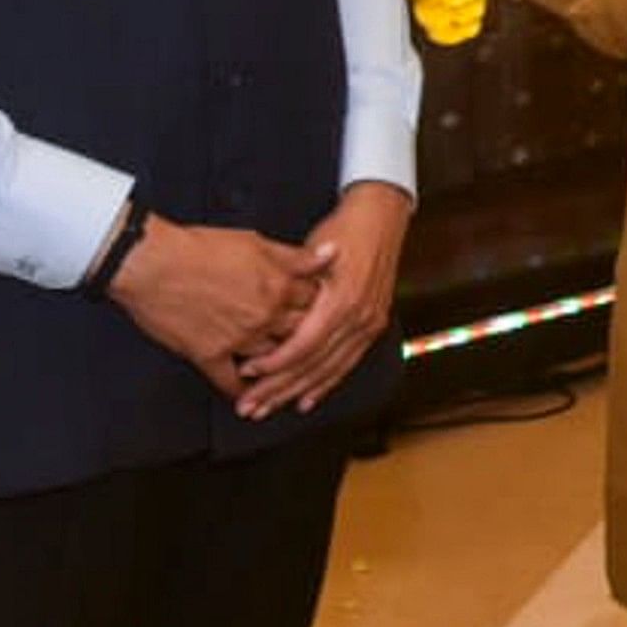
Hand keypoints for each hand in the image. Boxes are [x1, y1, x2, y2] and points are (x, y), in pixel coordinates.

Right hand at [108, 215, 318, 398]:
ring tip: (285, 371)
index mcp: (278, 286)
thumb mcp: (256, 242)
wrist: (151, 262)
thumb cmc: (197, 247)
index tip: (325, 312)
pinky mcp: (209, 354)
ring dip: (279, 367)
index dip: (322, 306)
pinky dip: (240, 391)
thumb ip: (297, 255)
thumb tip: (333, 252)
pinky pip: (230, 381)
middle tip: (311, 343)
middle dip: (308, 339)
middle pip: (301, 335)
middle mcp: (264, 316)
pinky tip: (247, 396)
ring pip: (272, 361)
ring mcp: (238, 339)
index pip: (316, 303)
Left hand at [234, 182, 411, 417]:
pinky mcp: (371, 327)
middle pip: (313, 365)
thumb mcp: (311, 252)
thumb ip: (291, 284)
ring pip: (328, 370)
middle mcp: (358, 319)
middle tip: (250, 405)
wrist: (380, 219)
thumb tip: (262, 313)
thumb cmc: (341, 232)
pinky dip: (325, 384)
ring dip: (296, 392)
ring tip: (269, 408)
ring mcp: (368, 325)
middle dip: (278, 389)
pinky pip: (346, 364)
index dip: (274, 364)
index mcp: (341, 301)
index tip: (245, 372)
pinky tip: (306, 399)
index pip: (303, 346)